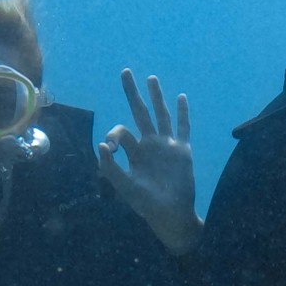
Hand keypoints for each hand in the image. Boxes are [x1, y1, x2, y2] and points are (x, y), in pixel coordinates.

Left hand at [97, 69, 199, 254]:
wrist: (170, 214)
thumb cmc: (145, 204)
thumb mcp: (123, 186)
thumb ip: (110, 167)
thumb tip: (102, 144)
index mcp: (133, 152)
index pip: (122, 131)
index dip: (114, 133)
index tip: (111, 146)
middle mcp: (149, 144)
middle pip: (139, 112)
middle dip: (132, 93)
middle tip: (125, 72)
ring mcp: (167, 145)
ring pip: (161, 114)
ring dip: (156, 96)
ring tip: (151, 78)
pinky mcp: (182, 150)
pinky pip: (183, 127)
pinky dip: (182, 113)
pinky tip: (181, 97)